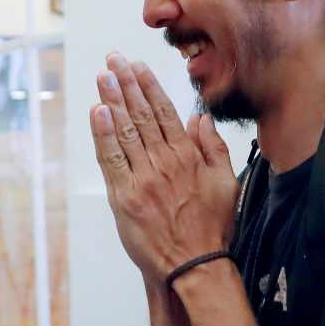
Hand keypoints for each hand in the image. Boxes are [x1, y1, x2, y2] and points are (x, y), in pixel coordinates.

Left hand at [90, 53, 237, 283]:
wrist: (193, 265)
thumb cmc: (211, 227)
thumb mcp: (226, 183)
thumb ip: (214, 148)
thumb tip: (200, 119)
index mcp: (188, 157)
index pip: (165, 112)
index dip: (149, 86)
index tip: (136, 66)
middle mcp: (164, 163)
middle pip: (142, 115)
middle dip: (126, 84)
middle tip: (112, 60)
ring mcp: (143, 179)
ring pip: (125, 131)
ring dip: (112, 100)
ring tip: (102, 76)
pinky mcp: (124, 197)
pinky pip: (111, 159)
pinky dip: (103, 134)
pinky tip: (97, 112)